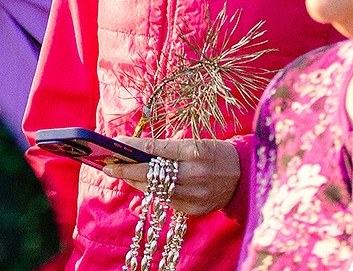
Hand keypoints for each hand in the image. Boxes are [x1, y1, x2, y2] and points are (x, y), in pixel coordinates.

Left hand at [105, 137, 240, 217]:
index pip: (157, 148)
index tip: (116, 143)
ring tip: (121, 174)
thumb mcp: (194, 143)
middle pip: (152, 173)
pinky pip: (166, 200)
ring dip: (135, 182)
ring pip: (156, 190)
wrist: (244, 177)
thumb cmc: (214, 153)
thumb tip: (134, 148)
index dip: (134, 146)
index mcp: (196, 151)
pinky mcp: (195, 210)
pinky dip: (153, 191)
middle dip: (126, 169)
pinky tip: (141, 184)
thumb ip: (167, 148)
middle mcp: (196, 174)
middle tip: (108, 166)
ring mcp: (196, 195)